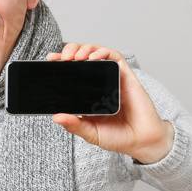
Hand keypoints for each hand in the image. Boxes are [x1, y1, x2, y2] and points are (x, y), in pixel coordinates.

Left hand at [45, 43, 174, 163]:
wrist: (141, 142)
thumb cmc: (117, 137)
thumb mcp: (91, 133)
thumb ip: (74, 125)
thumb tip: (55, 117)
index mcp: (87, 94)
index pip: (71, 71)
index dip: (60, 62)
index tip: (50, 60)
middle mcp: (99, 83)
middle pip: (82, 57)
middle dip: (70, 50)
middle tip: (61, 58)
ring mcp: (112, 78)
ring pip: (97, 52)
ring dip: (85, 48)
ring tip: (76, 56)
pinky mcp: (126, 76)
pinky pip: (115, 57)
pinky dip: (103, 52)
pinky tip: (94, 57)